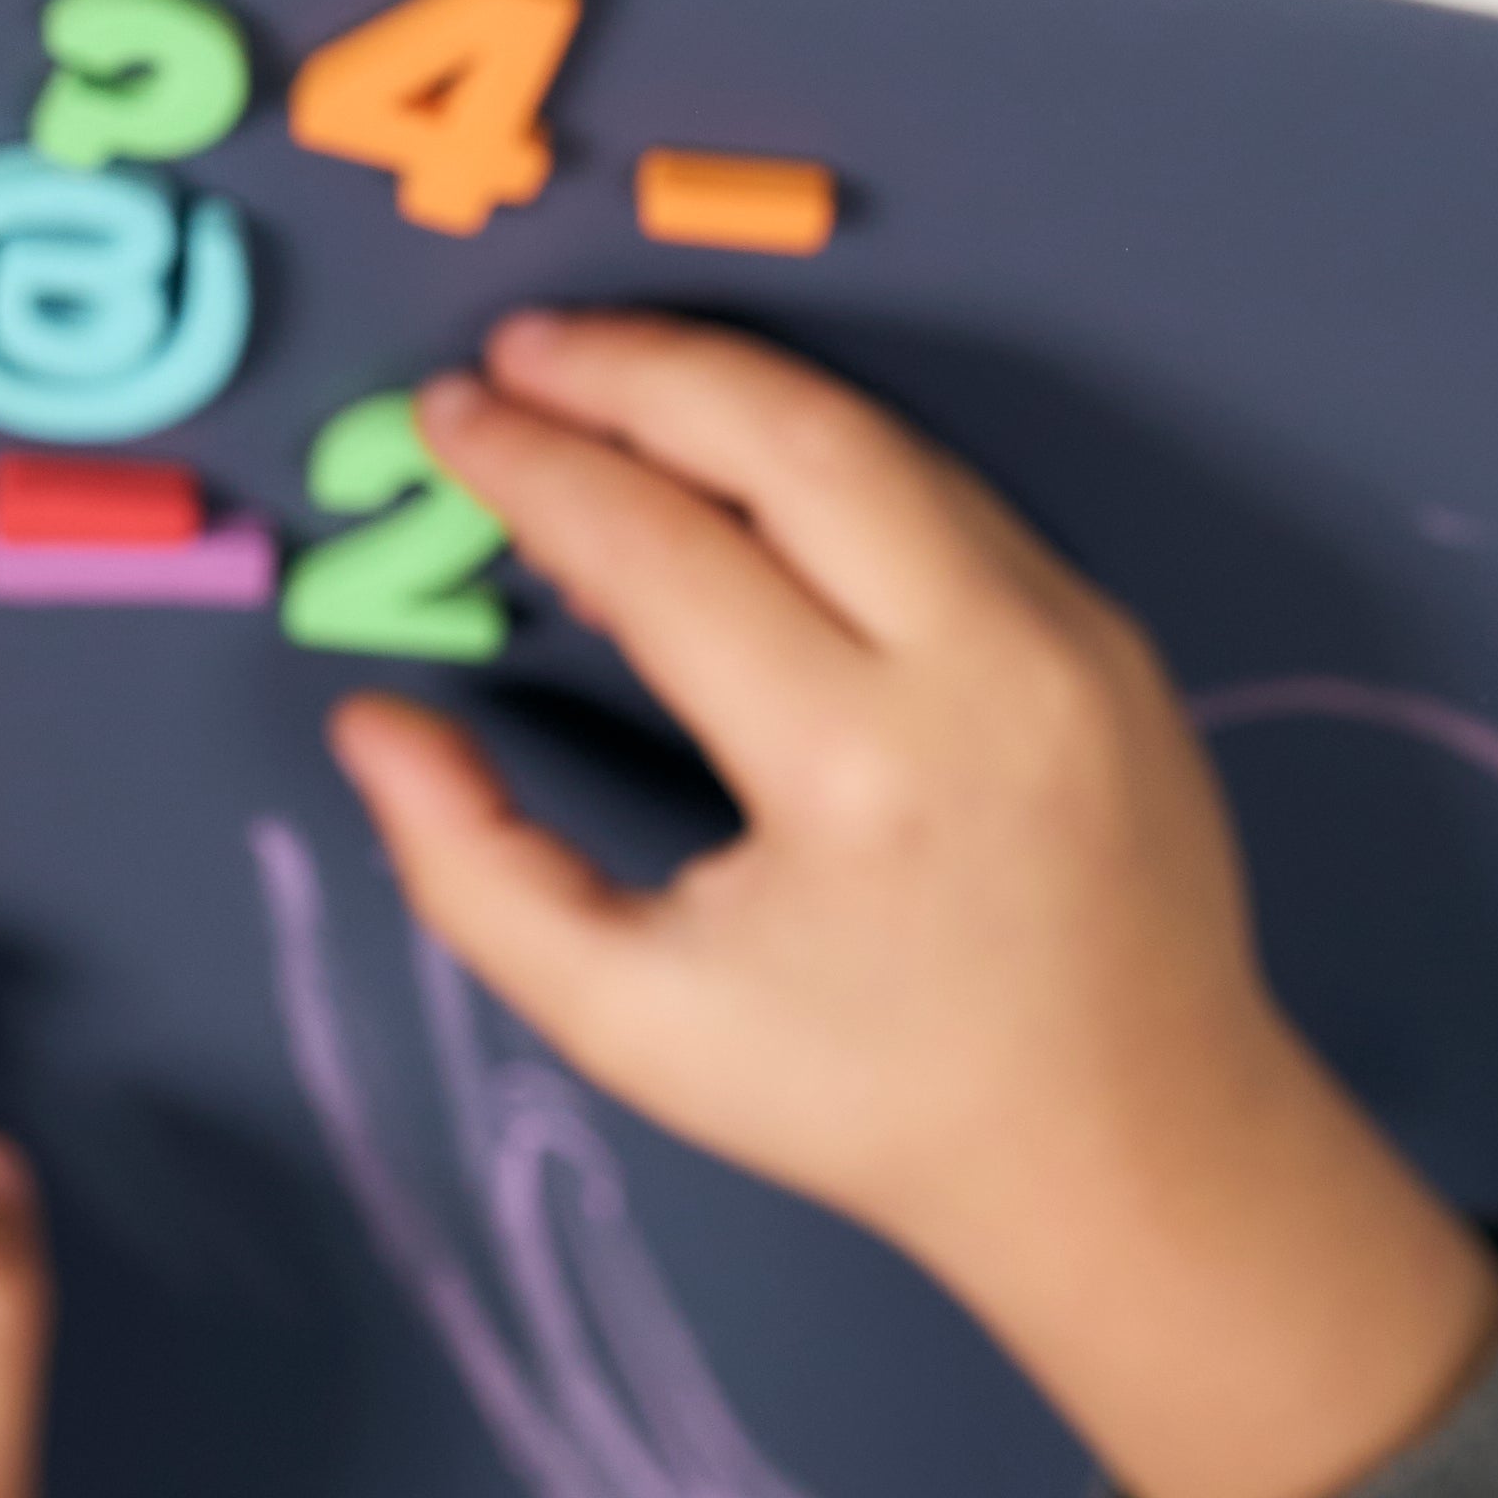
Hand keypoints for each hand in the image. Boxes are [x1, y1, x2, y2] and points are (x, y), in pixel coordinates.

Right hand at [324, 318, 1497, 1497]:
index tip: (449, 425)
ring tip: (606, 391)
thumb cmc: (869, 1099)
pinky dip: (827, 462)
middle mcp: (981, 667)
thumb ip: (477, 876)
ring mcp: (1068, 633)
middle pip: (786, 433)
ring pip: (877, 443)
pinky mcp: (1108, 630)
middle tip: (519, 353)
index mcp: (857, 771)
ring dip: (731, 393)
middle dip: (633, 369)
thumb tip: (374, 728)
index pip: (662, 550)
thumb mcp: (637, 1025)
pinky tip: (739, 482)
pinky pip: (944, 499)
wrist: (1123, 1144)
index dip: (536, 470)